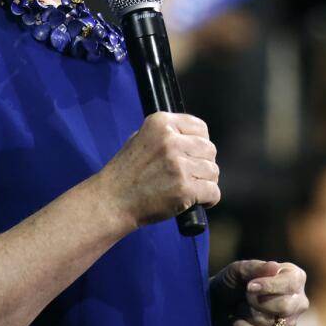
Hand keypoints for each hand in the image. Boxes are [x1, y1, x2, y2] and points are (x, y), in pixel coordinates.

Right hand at [95, 112, 219, 230]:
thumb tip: (196, 139)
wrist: (112, 201)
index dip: (200, 143)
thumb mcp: (141, 138)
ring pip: (213, 171)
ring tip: (192, 189)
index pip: (200, 127)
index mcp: (161, 123)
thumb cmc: (126, 173)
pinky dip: (209, 199)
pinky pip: (213, 192)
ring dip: (206, 182)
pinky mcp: (185, 189)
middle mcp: (171, 141)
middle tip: (192, 175)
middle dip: (204, 163)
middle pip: (209, 149)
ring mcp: (178, 165)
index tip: (194, 154)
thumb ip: (168, 134)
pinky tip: (197, 201)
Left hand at [211, 260, 307, 325]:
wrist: (218, 307)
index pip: (291, 283)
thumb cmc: (232, 283)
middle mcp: (298, 301)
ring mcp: (289, 323)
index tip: (249, 286)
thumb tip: (274, 266)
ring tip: (241, 308)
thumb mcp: (238, 270)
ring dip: (247, 314)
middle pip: (285, 306)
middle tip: (245, 297)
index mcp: (294, 277)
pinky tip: (237, 322)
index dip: (269, 285)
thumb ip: (255, 267)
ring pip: (270, 322)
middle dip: (257, 301)